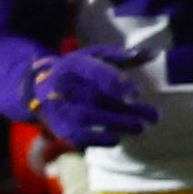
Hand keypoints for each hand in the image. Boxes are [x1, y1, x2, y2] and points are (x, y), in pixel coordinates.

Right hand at [19, 50, 156, 149]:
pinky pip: (83, 137)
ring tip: (141, 128)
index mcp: (74, 64)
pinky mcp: (62, 128)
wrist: (38, 88)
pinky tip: (118, 136)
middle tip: (154, 116)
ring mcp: (61, 108)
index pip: (95, 73)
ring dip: (120, 125)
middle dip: (128, 109)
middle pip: (97, 98)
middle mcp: (64, 86)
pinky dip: (103, 139)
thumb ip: (122, 56)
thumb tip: (153, 54)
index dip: (117, 83)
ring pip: (90, 117)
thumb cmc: (77, 71)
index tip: (136, 93)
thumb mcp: (94, 56)